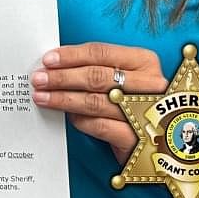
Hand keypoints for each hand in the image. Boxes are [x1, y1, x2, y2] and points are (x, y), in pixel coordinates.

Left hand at [31, 43, 167, 164]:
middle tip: (38, 79)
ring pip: (94, 101)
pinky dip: (79, 119)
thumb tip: (56, 65)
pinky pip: (100, 125)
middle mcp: (149, 85)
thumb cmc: (135, 103)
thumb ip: (98, 69)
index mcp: (144, 62)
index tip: (48, 60)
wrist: (160, 144)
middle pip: (95, 76)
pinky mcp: (138, 138)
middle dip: (62, 77)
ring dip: (63, 98)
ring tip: (42, 96)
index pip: (101, 53)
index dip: (71, 55)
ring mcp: (145, 111)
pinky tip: (66, 116)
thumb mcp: (125, 79)